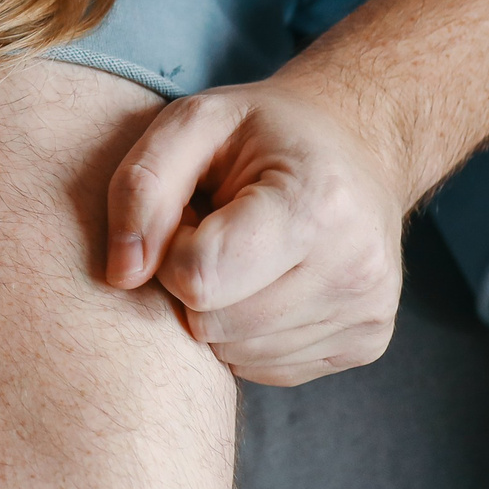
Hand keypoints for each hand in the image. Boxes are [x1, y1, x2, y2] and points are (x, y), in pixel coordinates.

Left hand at [105, 79, 412, 386]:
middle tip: (217, 230)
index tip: (194, 212)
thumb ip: (141, 186)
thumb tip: (122, 275)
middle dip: (193, 281)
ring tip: (245, 252)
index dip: (173, 246)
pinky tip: (268, 279)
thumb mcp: (193, 121)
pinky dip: (248, 330)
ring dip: (218, 309)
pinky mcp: (366, 343)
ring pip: (235, 354)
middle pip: (213, 324)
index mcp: (317, 204)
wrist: (359, 143)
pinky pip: (264, 367)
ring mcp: (366, 313)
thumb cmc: (264, 131)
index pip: (198, 276)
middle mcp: (355, 268)